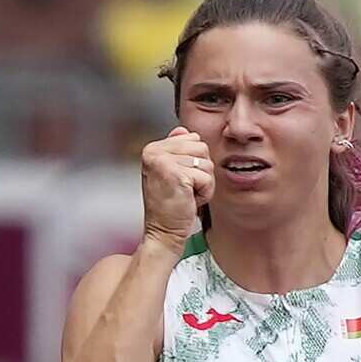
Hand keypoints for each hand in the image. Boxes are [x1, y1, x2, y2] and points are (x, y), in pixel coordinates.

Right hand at [140, 126, 214, 248]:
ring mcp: (164, 162)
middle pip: (202, 147)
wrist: (163, 231)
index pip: (192, 138)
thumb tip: (183, 130)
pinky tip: (188, 200)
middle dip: (200, 171)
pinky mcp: (177, 175)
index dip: (194, 162)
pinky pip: (207, 178)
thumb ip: (176, 149)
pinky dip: (204, 193)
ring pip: (206, 163)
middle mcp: (154, 151)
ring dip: (203, 183)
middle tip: (184, 188)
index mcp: (153, 148)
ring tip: (185, 194)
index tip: (179, 179)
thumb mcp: (170, 172)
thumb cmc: (168, 206)